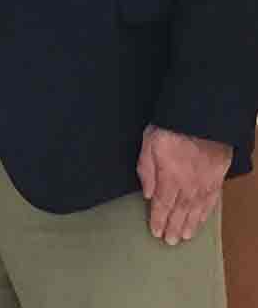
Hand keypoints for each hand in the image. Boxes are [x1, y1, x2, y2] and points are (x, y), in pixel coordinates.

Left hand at [137, 123, 231, 244]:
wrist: (203, 120)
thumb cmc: (172, 128)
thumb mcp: (149, 144)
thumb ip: (147, 170)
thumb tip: (147, 194)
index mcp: (170, 178)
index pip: (162, 205)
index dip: (159, 220)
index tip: (155, 232)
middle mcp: (189, 185)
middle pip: (180, 212)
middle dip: (173, 227)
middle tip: (169, 242)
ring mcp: (205, 184)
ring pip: (196, 210)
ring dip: (190, 224)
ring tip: (184, 236)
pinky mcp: (216, 179)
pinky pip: (211, 202)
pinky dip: (205, 213)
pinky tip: (201, 219)